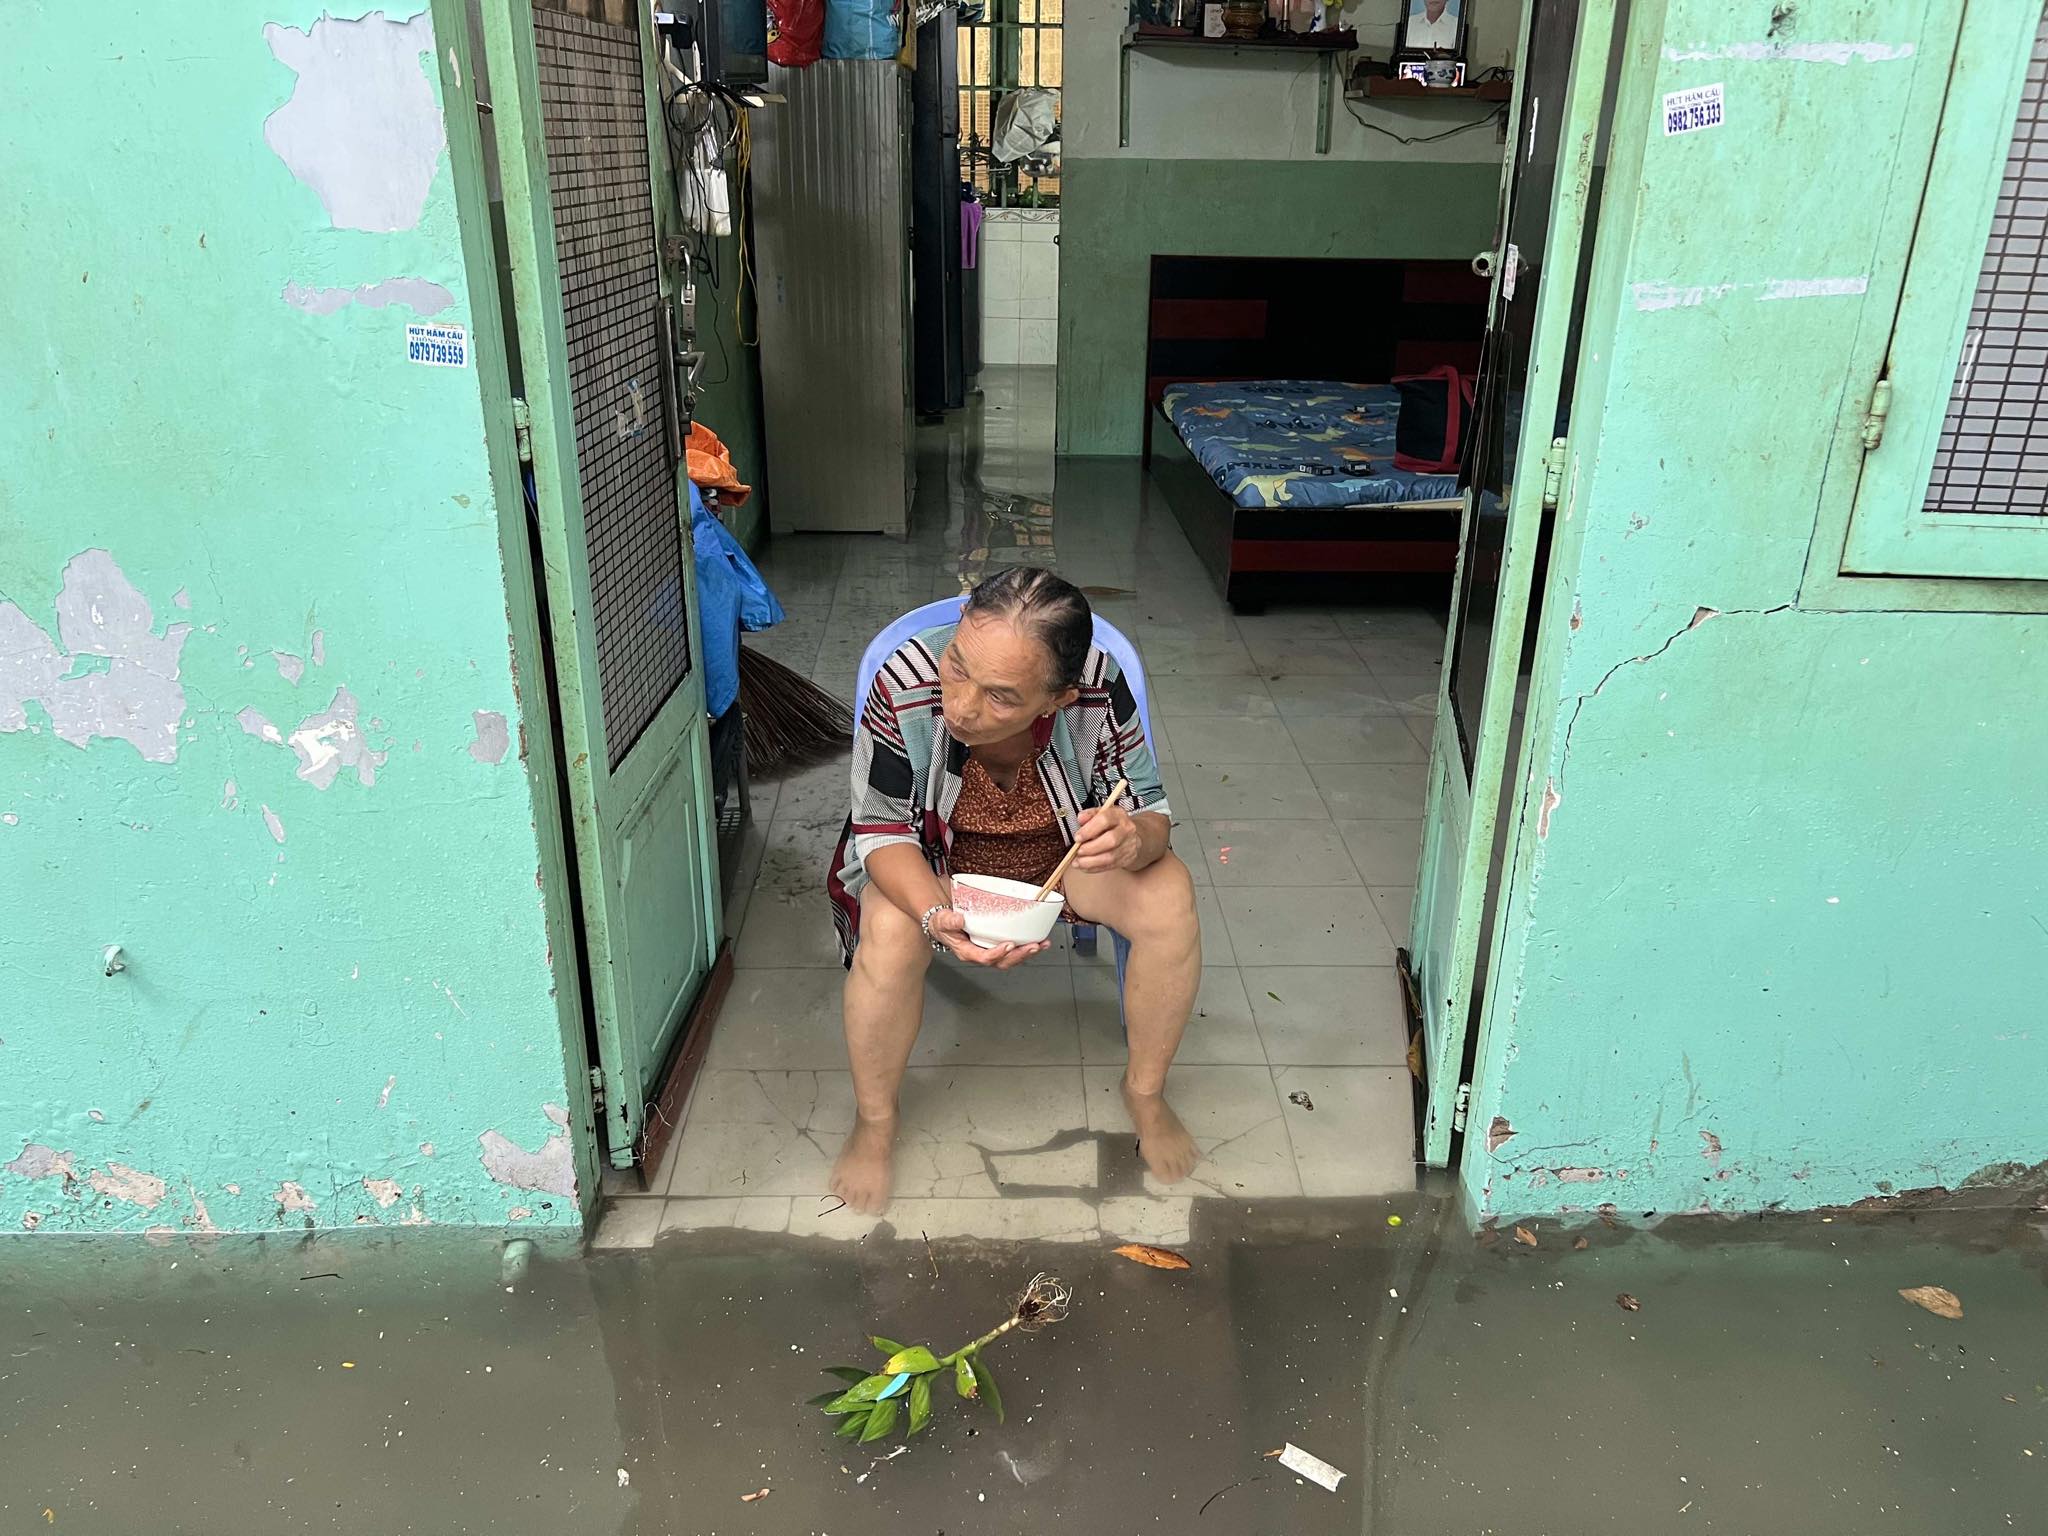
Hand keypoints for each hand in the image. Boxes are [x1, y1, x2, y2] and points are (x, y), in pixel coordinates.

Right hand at [927, 905, 1046, 969]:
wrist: (945, 924)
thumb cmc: (944, 925)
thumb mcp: (942, 921)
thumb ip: (949, 921)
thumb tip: (959, 920)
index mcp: (968, 952)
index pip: (984, 957)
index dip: (998, 953)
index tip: (1008, 944)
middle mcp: (981, 954)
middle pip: (1003, 962)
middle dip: (1019, 956)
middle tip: (1033, 946)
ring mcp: (990, 951)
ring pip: (1011, 958)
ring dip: (1027, 953)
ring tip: (1042, 944)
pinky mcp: (997, 945)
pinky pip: (1014, 950)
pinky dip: (1027, 946)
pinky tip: (1039, 940)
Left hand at [1072, 800, 1141, 872]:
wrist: (1131, 836)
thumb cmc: (1112, 824)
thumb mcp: (1101, 814)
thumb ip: (1089, 815)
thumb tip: (1081, 818)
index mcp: (1118, 815)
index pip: (1105, 820)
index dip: (1089, 830)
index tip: (1077, 838)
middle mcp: (1126, 830)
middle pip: (1111, 840)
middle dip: (1091, 848)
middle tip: (1078, 851)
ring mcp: (1128, 846)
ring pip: (1110, 857)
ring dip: (1091, 861)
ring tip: (1078, 862)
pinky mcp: (1126, 859)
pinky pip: (1109, 866)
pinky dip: (1094, 868)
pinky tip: (1085, 866)